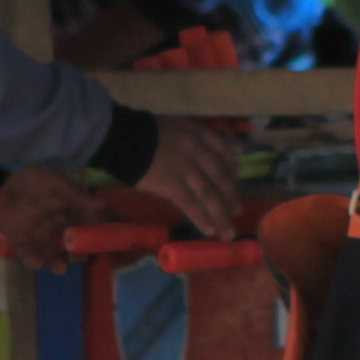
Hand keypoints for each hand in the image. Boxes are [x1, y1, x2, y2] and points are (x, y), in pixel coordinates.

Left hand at [0, 160, 93, 265]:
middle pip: (62, 240)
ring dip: (52, 259)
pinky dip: (30, 258)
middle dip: (71, 251)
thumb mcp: (56, 184)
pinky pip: (24, 250)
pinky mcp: (15, 236)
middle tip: (81, 260)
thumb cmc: (29, 179)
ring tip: (61, 269)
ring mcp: (31, 230)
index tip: (98, 241)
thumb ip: (76, 196)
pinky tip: (38, 265)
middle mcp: (47, 221)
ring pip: (45, 248)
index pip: (76, 223)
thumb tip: (102, 203)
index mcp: (59, 208)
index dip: (86, 232)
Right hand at [144, 113, 254, 235]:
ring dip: (221, 215)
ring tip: (228, 232)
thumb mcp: (172, 127)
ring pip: (209, 194)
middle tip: (238, 211)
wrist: (121, 138)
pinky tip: (209, 230)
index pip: (223, 150)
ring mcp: (186, 168)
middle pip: (220, 177)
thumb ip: (188, 141)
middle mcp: (197, 150)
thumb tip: (198, 161)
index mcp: (197, 133)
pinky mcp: (172, 185)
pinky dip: (202, 218)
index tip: (236, 180)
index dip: (232, 168)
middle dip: (230, 196)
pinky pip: (191, 204)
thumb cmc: (141, 132)